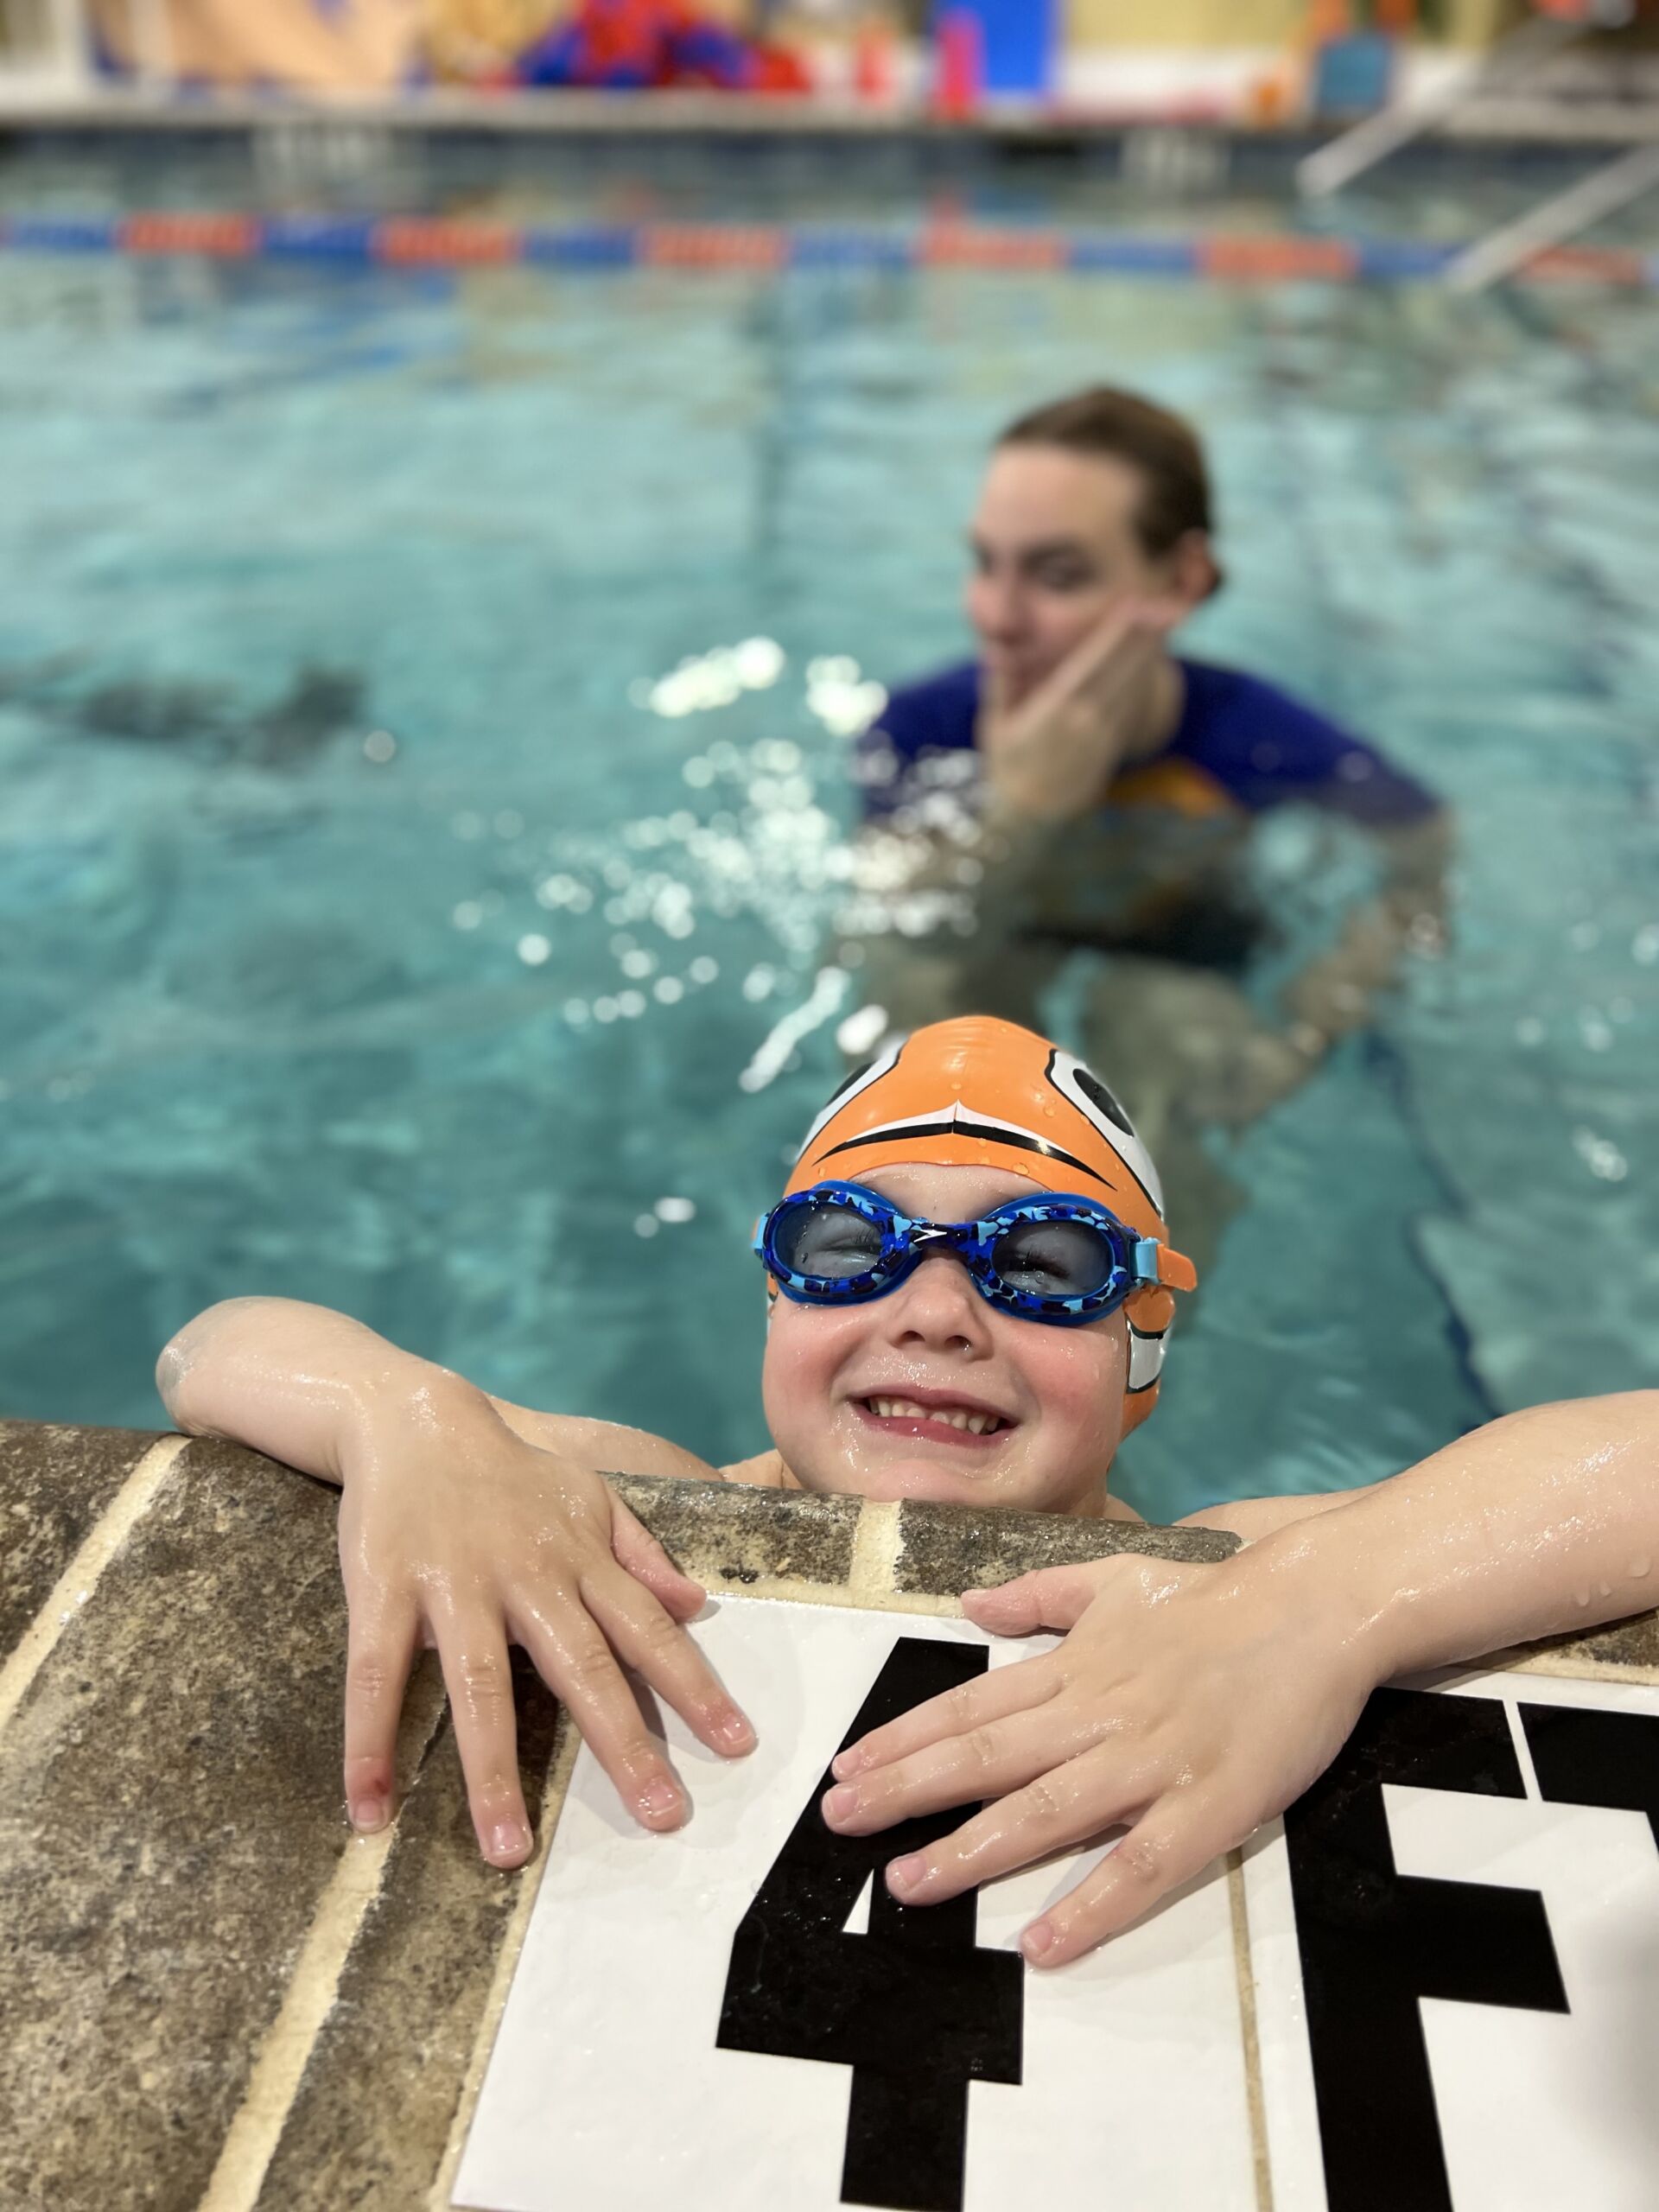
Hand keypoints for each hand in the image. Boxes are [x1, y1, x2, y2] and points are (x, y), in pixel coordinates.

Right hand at [336, 1391, 753, 1864]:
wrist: (415, 1418)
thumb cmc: (510, 1473)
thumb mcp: (590, 1497)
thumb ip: (642, 1554)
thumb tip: (700, 1607)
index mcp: (579, 1558)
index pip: (648, 1631)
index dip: (694, 1687)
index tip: (736, 1746)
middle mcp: (526, 1575)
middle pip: (582, 1668)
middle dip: (624, 1745)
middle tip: (662, 1817)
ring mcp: (454, 1584)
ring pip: (479, 1686)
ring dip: (493, 1772)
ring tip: (508, 1851)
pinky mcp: (384, 1589)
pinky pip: (376, 1677)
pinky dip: (370, 1745)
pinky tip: (370, 1810)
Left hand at [820, 1542, 1380, 1965]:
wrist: (1315, 1606)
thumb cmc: (1213, 1597)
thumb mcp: (1114, 1577)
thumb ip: (1040, 1596)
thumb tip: (970, 1604)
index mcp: (1075, 1667)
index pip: (971, 1706)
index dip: (904, 1739)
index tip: (846, 1768)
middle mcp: (1099, 1714)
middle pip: (988, 1757)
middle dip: (907, 1792)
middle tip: (838, 1824)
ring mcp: (1152, 1763)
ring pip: (1047, 1812)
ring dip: (972, 1851)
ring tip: (909, 1884)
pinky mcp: (1210, 1807)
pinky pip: (1142, 1866)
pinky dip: (1091, 1905)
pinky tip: (1043, 1944)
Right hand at [978, 597, 1184, 822]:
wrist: (1029, 820)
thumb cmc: (1007, 766)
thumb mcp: (996, 723)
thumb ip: (1002, 684)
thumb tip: (996, 649)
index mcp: (1055, 709)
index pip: (1093, 662)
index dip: (1117, 633)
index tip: (1136, 606)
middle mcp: (1085, 720)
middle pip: (1124, 670)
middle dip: (1150, 636)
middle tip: (1175, 605)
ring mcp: (1103, 735)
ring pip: (1135, 686)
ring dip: (1152, 653)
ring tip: (1172, 620)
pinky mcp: (1113, 746)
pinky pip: (1133, 705)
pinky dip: (1144, 677)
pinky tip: (1154, 655)